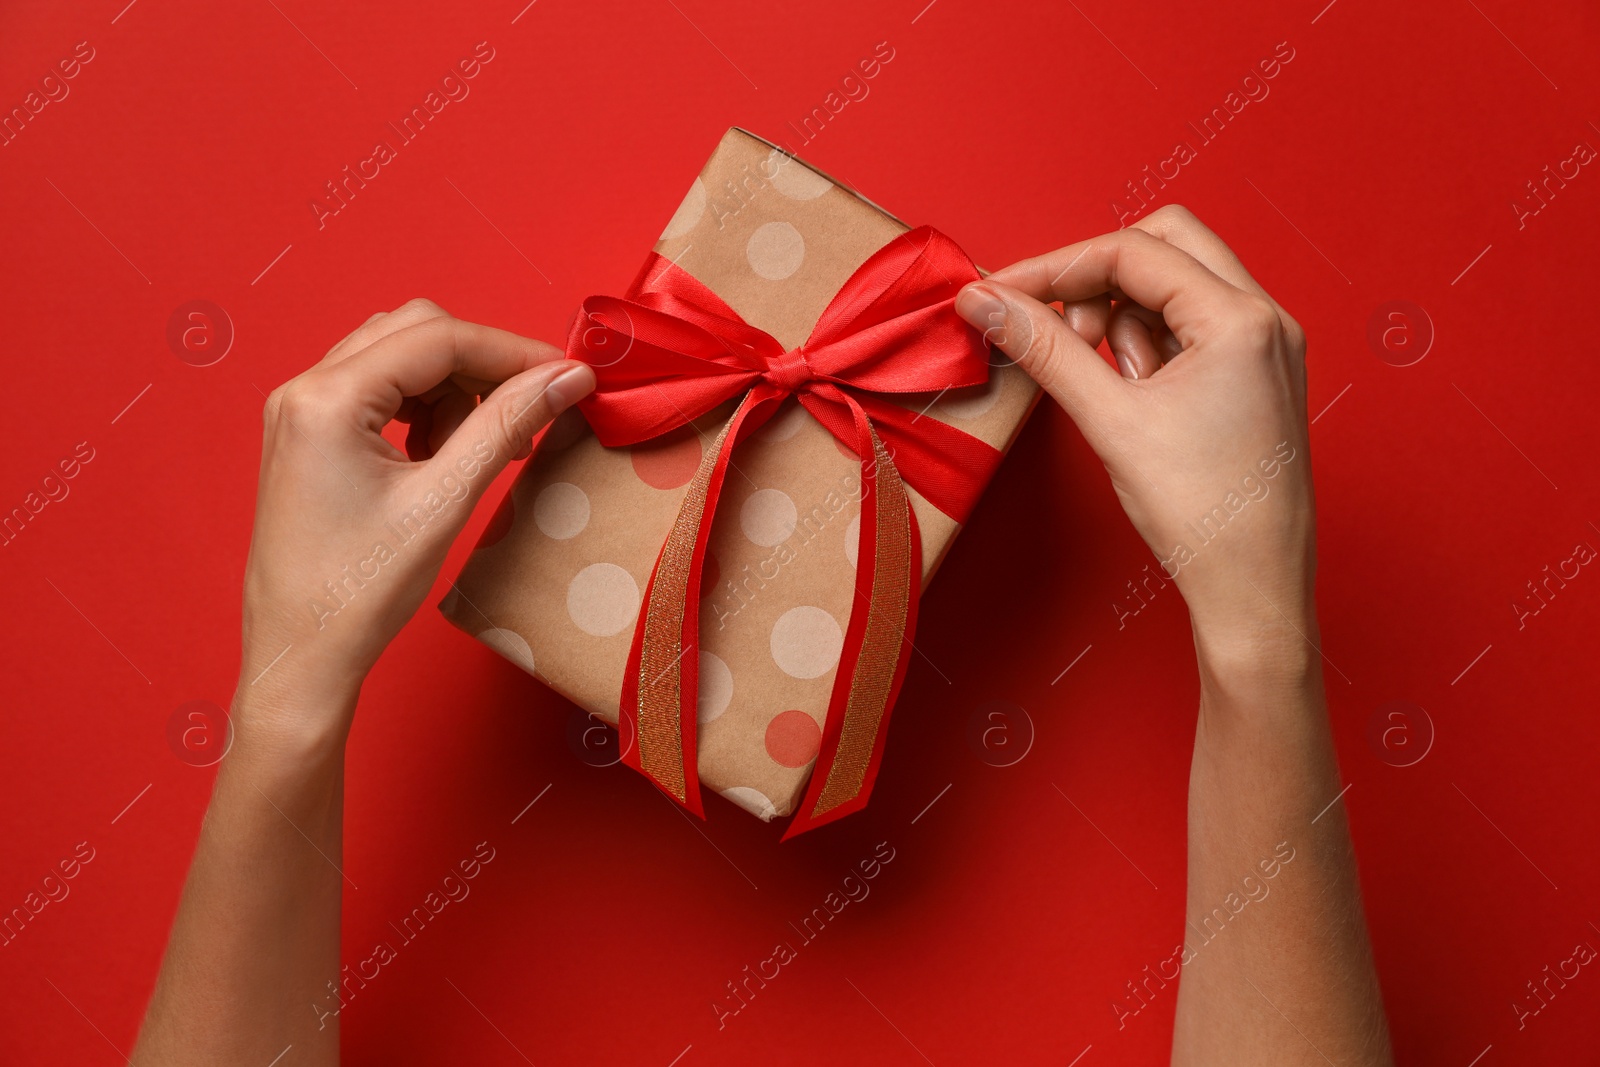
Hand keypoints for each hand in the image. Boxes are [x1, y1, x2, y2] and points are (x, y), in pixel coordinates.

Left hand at [239, 299, 594, 733]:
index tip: (566, 376)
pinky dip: (427, 408)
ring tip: (485, 445)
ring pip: (399, 356)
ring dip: (454, 387)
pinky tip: (447, 454)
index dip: (511, 351)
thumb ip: (506, 426)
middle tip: (532, 407)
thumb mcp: (443, 503)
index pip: (437, 338)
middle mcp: (304, 390)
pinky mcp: (310, 434)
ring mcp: (302, 411)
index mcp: (326, 400)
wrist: (302, 653)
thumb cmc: (358, 592)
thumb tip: (565, 379)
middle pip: (415, 331)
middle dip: (482, 364)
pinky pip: (381, 391)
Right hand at [956, 206, 1312, 662]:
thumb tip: (985, 302)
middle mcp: (1265, 318)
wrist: (1255, 589)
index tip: (997, 294)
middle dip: (1097, 278)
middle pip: (1164, 245)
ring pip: (1176, 285)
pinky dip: (1148, 346)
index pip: (1132, 252)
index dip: (1053, 267)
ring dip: (1123, 318)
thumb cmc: (1202, 515)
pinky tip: (1135, 399)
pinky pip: (1190, 328)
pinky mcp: (1255, 374)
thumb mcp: (1111, 422)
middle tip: (1061, 332)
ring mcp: (1265, 345)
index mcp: (1241, 319)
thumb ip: (1045, 349)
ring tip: (1110, 388)